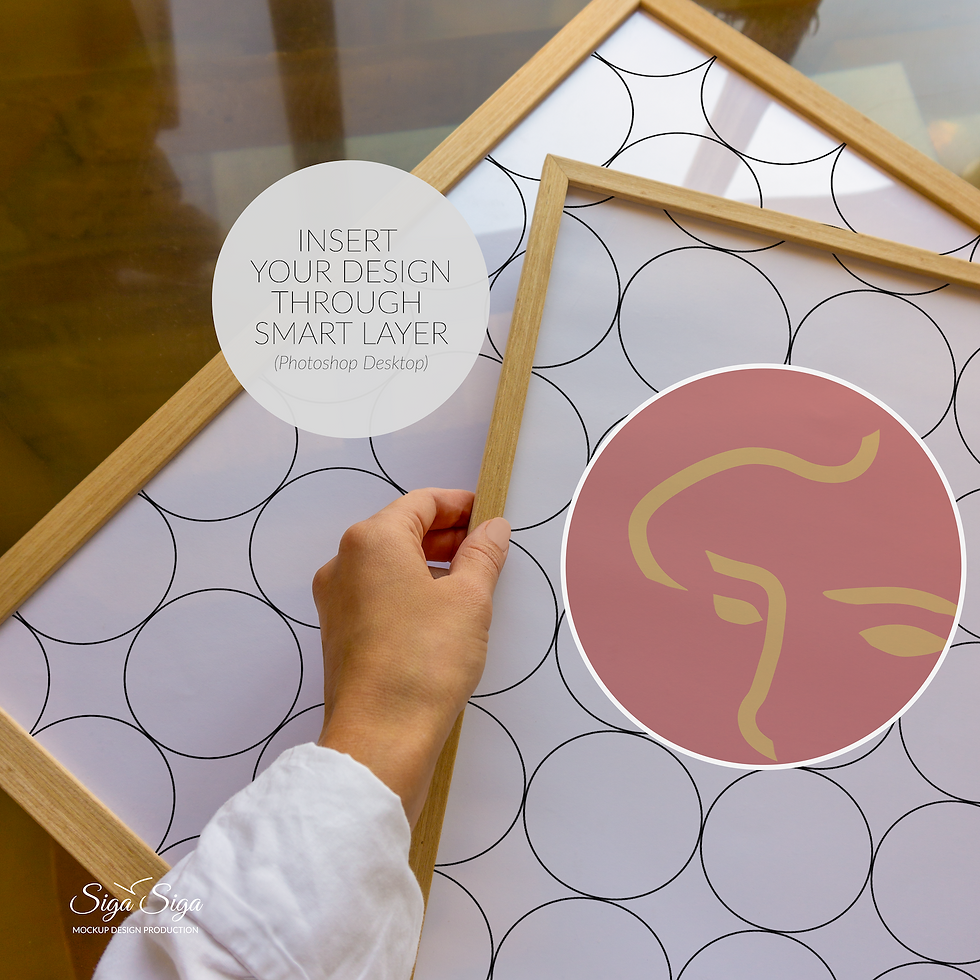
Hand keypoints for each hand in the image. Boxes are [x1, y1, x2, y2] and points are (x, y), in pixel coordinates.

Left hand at [313, 488, 510, 825]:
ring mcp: (336, 599)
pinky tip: (441, 612)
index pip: (421, 502)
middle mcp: (344, 562)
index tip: (488, 516)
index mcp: (371, 540)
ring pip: (388, 563)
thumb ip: (482, 555)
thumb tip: (492, 529)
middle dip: (446, 535)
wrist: (380, 739)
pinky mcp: (339, 631)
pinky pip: (377, 593)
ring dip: (428, 563)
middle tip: (486, 548)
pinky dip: (409, 590)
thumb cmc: (423, 664)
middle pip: (400, 529)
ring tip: (470, 582)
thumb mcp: (469, 600)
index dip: (460, 505)